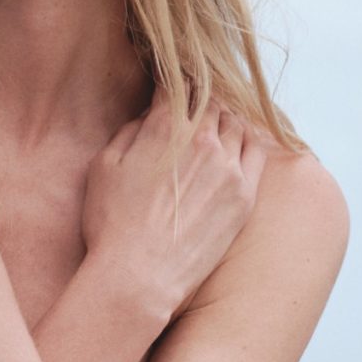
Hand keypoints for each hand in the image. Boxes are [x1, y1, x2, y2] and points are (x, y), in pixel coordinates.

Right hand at [81, 89, 274, 327]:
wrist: (139, 278)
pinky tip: (239, 146)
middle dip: (201, 101)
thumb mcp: (104, 168)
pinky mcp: (244, 195)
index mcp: (165, 126)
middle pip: (212, 101)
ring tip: (215, 128)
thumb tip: (148, 117)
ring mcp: (229, 167)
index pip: (176, 85)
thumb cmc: (112, 226)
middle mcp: (203, 139)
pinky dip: (249, 140)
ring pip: (237, 123)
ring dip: (226, 120)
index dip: (171, 83)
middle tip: (193, 109)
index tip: (169, 89)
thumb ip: (129, 132)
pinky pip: (257, 151)